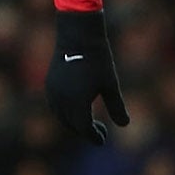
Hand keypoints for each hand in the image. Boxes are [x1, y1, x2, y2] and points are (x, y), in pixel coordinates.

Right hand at [46, 9, 129, 143]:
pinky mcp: (49, 84)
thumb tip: (125, 125)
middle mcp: (61, 101)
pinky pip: (56, 106)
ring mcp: (53, 93)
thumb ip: (116, 106)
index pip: (84, 128)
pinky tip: (77, 109)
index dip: (94, 136)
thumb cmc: (98, 59)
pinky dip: (66, 113)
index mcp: (77, 103)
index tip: (102, 140)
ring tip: (88, 123)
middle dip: (85, 131)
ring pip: (61, 117)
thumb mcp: (110, 83)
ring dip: (74, 123)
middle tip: (100, 131)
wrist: (78, 35)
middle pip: (72, 125)